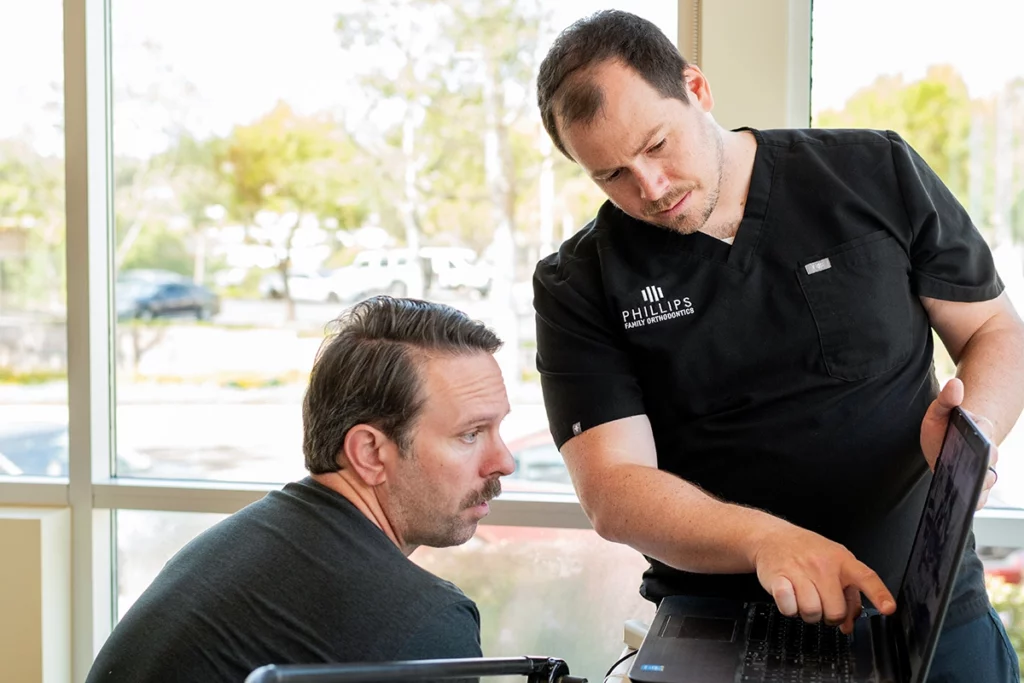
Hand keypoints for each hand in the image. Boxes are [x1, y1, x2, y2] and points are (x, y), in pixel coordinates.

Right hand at [752, 522, 894, 634]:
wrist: (770, 537)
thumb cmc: (805, 551)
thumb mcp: (833, 562)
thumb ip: (847, 594)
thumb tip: (849, 624)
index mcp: (841, 560)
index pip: (866, 577)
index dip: (879, 595)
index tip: (888, 609)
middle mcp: (822, 565)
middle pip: (835, 610)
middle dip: (830, 616)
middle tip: (823, 604)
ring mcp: (799, 570)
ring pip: (812, 613)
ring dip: (808, 613)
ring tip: (804, 598)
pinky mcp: (778, 578)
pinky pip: (789, 608)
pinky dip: (789, 608)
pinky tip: (790, 596)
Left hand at [920, 378, 998, 508]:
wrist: (946, 439)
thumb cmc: (943, 425)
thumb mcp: (939, 411)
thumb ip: (946, 399)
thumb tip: (955, 384)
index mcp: (983, 431)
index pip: (988, 439)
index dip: (985, 448)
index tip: (982, 452)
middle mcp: (989, 453)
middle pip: (991, 466)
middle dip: (982, 474)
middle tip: (972, 481)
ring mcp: (984, 471)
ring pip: (987, 485)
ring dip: (979, 493)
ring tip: (967, 499)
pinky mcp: (976, 486)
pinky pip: (979, 497)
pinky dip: (974, 504)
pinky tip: (964, 509)